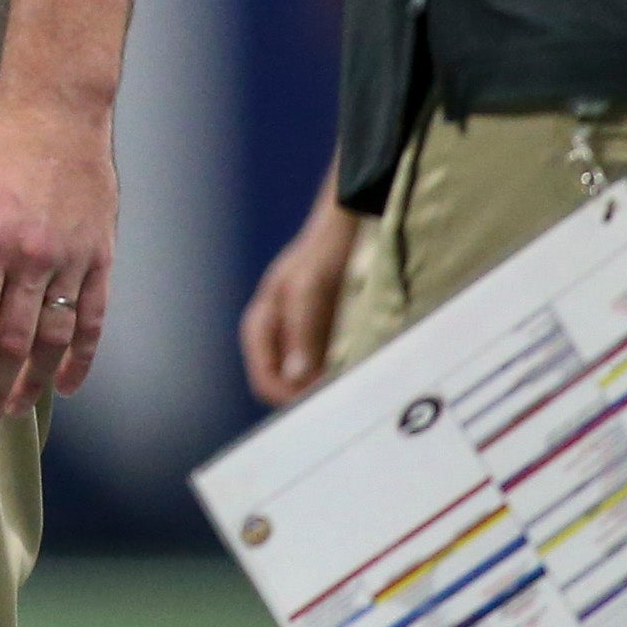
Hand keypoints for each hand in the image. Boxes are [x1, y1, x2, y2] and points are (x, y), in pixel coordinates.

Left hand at [0, 94, 116, 428]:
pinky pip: (93, 320)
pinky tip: (66, 386)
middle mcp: (31, 259)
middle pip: (11, 342)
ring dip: (33, 383)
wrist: (57, 117)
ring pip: (54, 339)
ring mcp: (72, 261)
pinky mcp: (102, 258)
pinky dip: (81, 358)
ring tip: (14, 410)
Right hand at [239, 177, 360, 407]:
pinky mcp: (326, 333)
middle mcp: (277, 336)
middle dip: (311, 395)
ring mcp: (301, 336)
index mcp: (261, 327)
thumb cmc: (322, 253)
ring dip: (330, 386)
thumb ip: (302, 332)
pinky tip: (365, 369)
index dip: (291, 397)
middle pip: (286, 384)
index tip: (326, 402)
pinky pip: (329, 366)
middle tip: (348, 399)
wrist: (349, 225)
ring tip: (359, 385)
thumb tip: (297, 377)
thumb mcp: (309, 290)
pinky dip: (343, 373)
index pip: (265, 380)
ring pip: (308, 379)